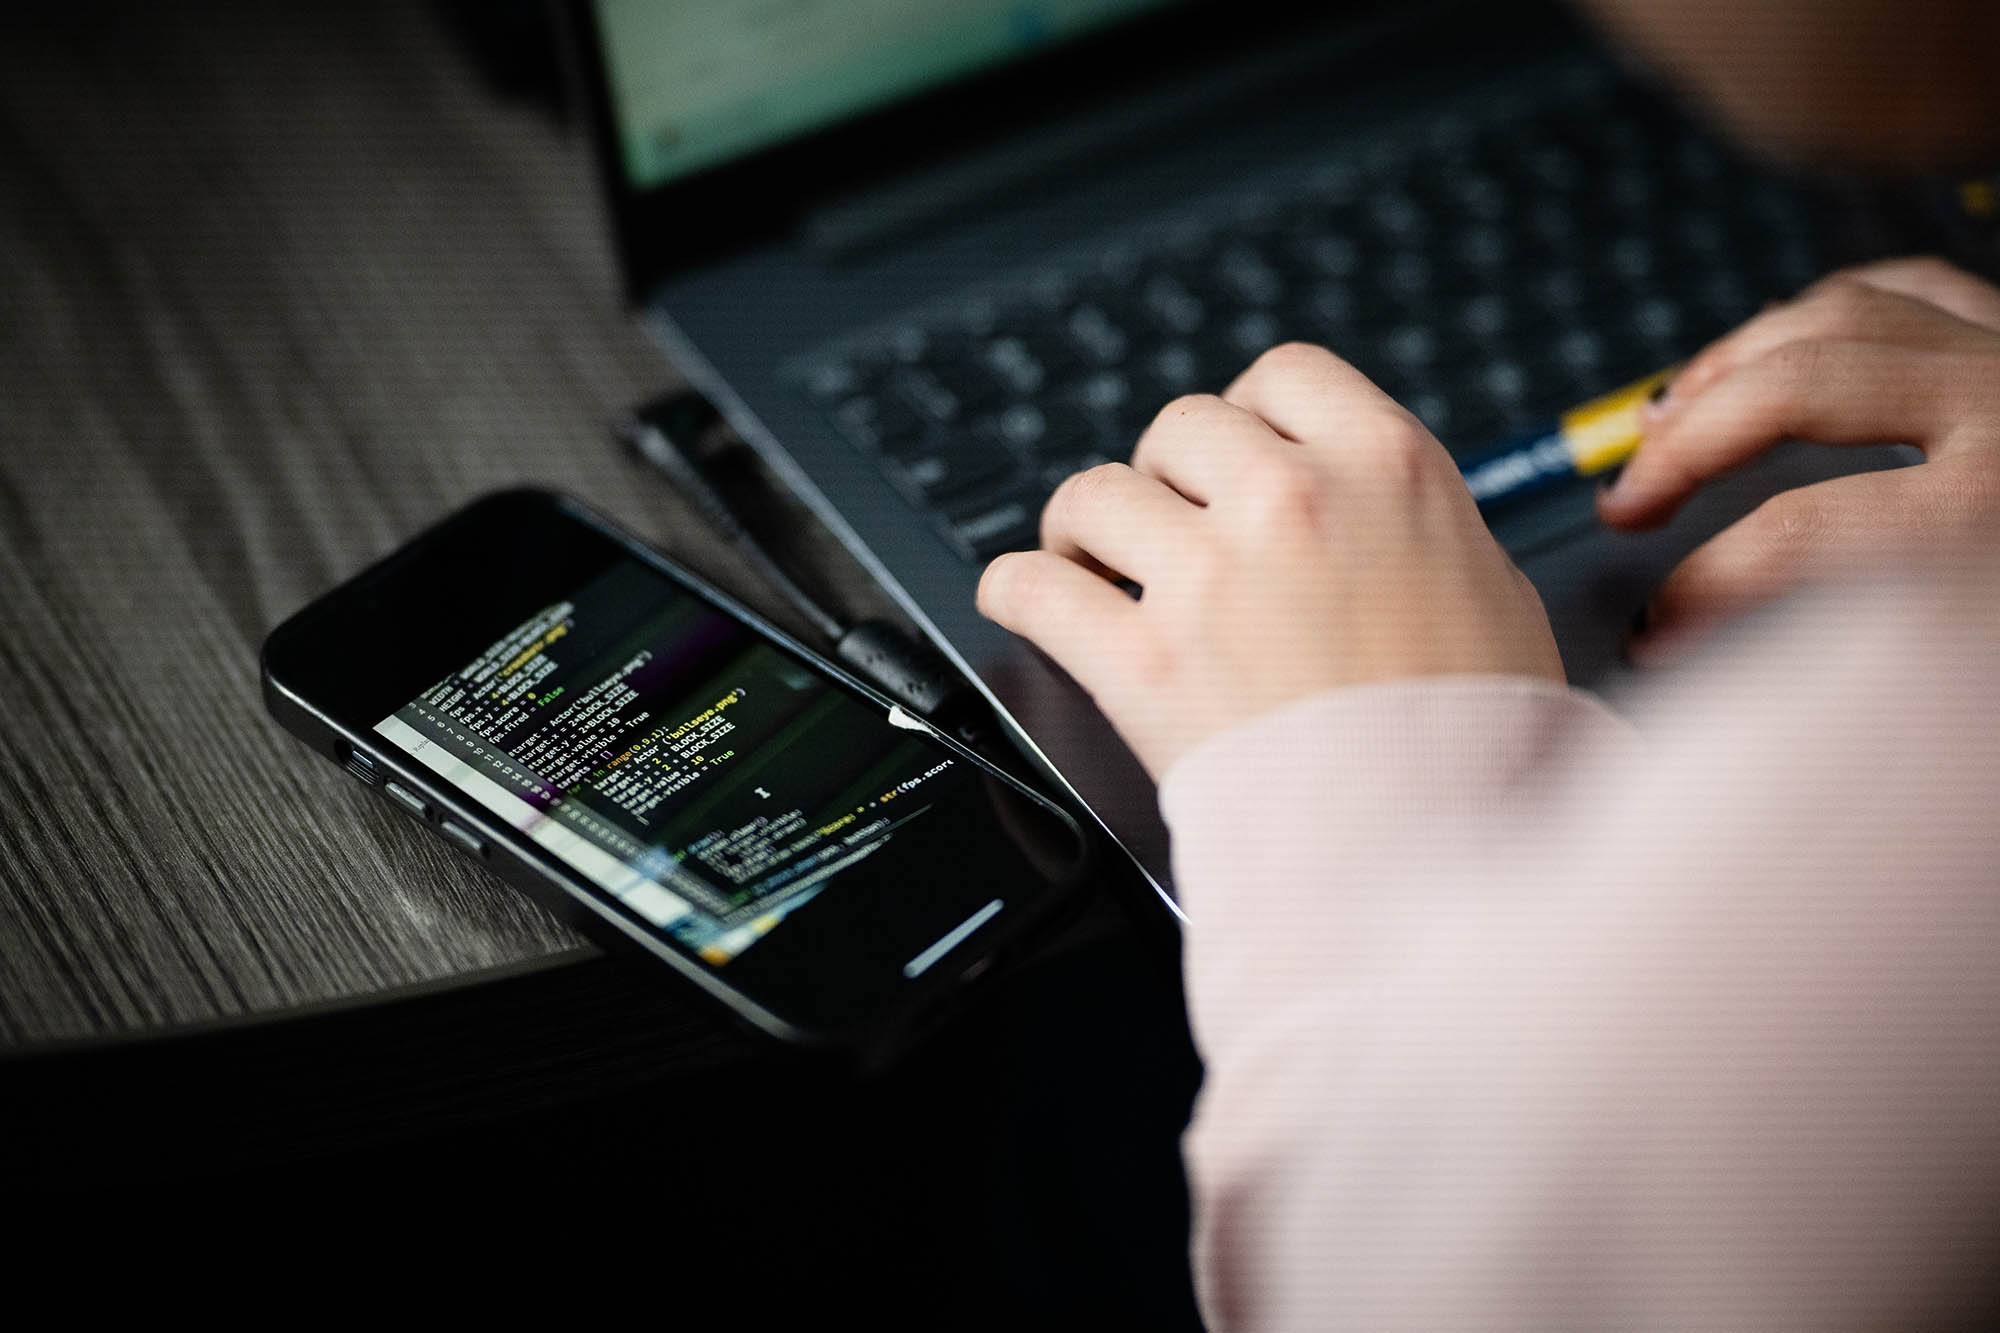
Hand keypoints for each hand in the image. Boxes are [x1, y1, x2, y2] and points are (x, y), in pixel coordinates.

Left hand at [977, 343, 1563, 779]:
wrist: (1441, 845)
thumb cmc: (1484, 737)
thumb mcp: (1495, 589)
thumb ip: (1414, 525)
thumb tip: (1372, 514)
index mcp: (1386, 468)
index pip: (1283, 375)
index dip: (1249, 414)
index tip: (1234, 458)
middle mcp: (1290, 502)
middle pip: (1179, 427)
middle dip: (1167, 475)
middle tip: (1169, 524)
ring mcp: (1209, 578)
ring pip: (1095, 494)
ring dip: (1084, 526)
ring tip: (1090, 559)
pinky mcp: (1140, 660)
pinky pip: (1032, 588)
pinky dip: (1016, 590)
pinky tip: (1027, 598)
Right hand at [1597, 256, 1999, 659]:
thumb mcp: (1998, 646)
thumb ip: (1894, 652)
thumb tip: (1764, 683)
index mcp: (1992, 503)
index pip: (1800, 532)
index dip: (1704, 584)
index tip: (1656, 631)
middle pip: (1793, 385)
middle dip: (1685, 448)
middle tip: (1626, 505)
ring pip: (1837, 311)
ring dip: (1731, 362)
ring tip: (1667, 419)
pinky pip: (1910, 286)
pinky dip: (1823, 312)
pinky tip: (1779, 343)